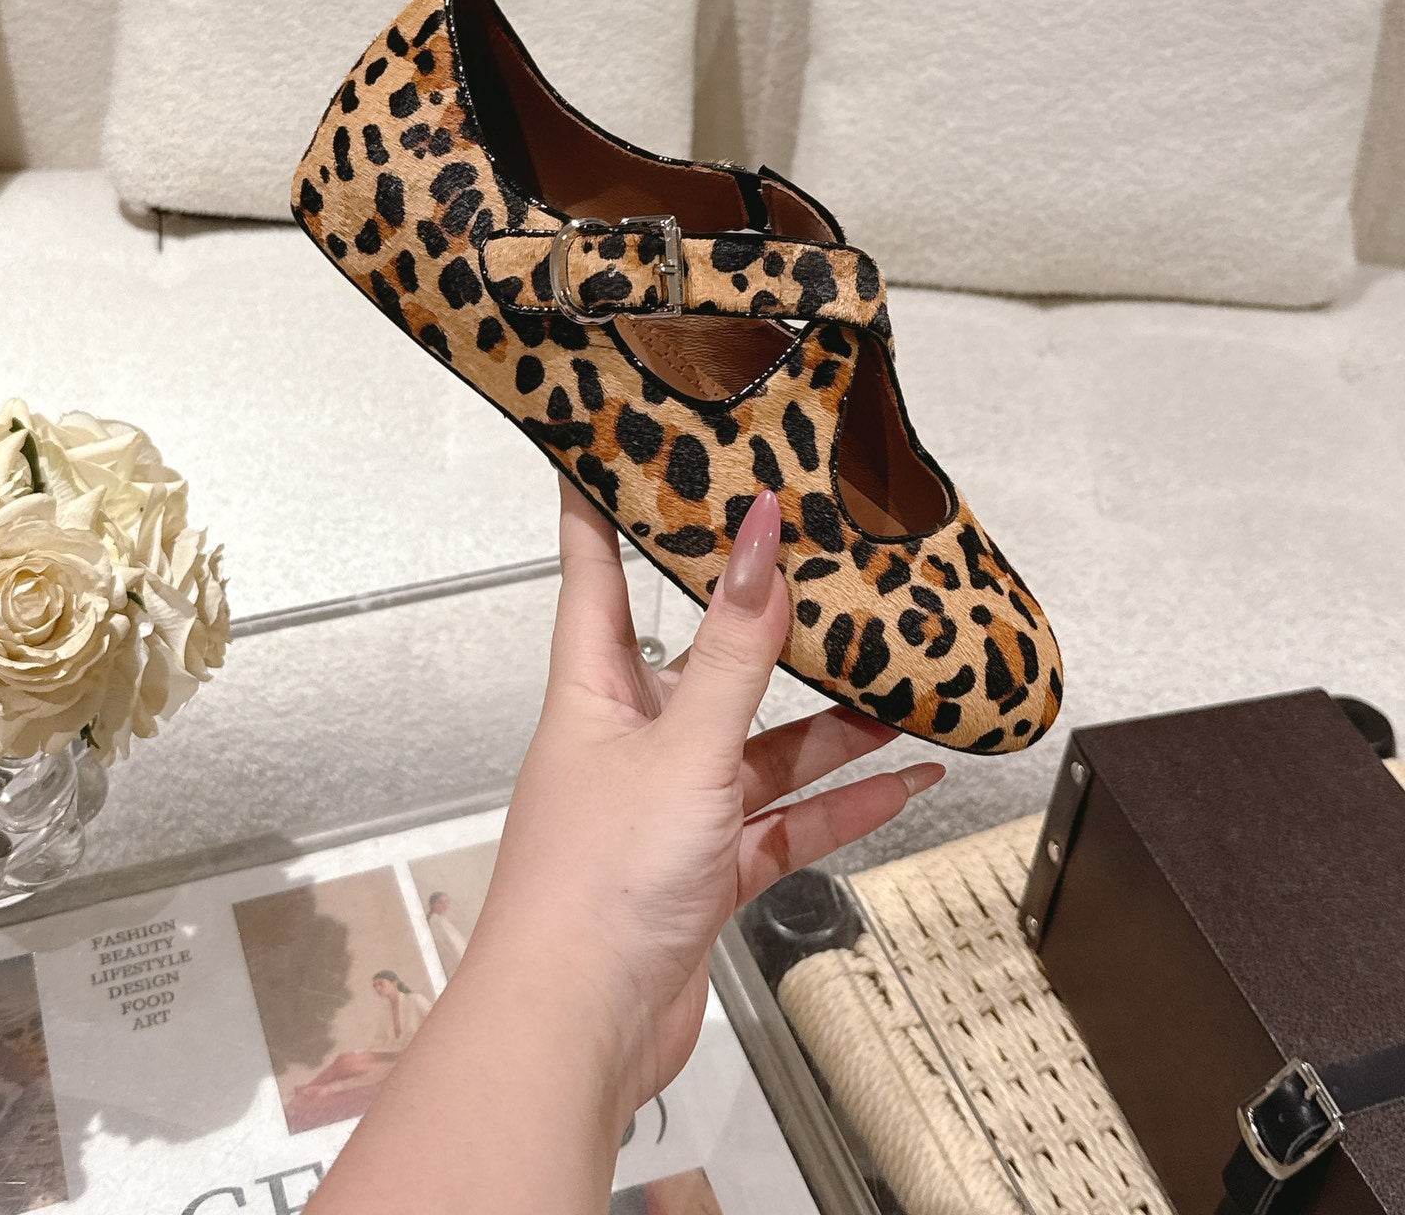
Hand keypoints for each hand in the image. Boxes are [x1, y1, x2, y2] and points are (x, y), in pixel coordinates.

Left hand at [472, 476, 945, 1119]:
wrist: (576, 1035)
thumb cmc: (590, 891)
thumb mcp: (682, 750)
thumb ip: (734, 651)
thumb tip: (760, 541)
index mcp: (593, 694)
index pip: (593, 571)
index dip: (606, 505)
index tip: (622, 445)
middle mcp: (628, 742)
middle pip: (703, 658)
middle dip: (766, 621)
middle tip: (820, 566)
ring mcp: (669, 809)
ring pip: (760, 745)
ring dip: (829, 723)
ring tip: (898, 686)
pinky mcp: (705, 872)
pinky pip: (785, 822)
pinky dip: (841, 804)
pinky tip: (902, 783)